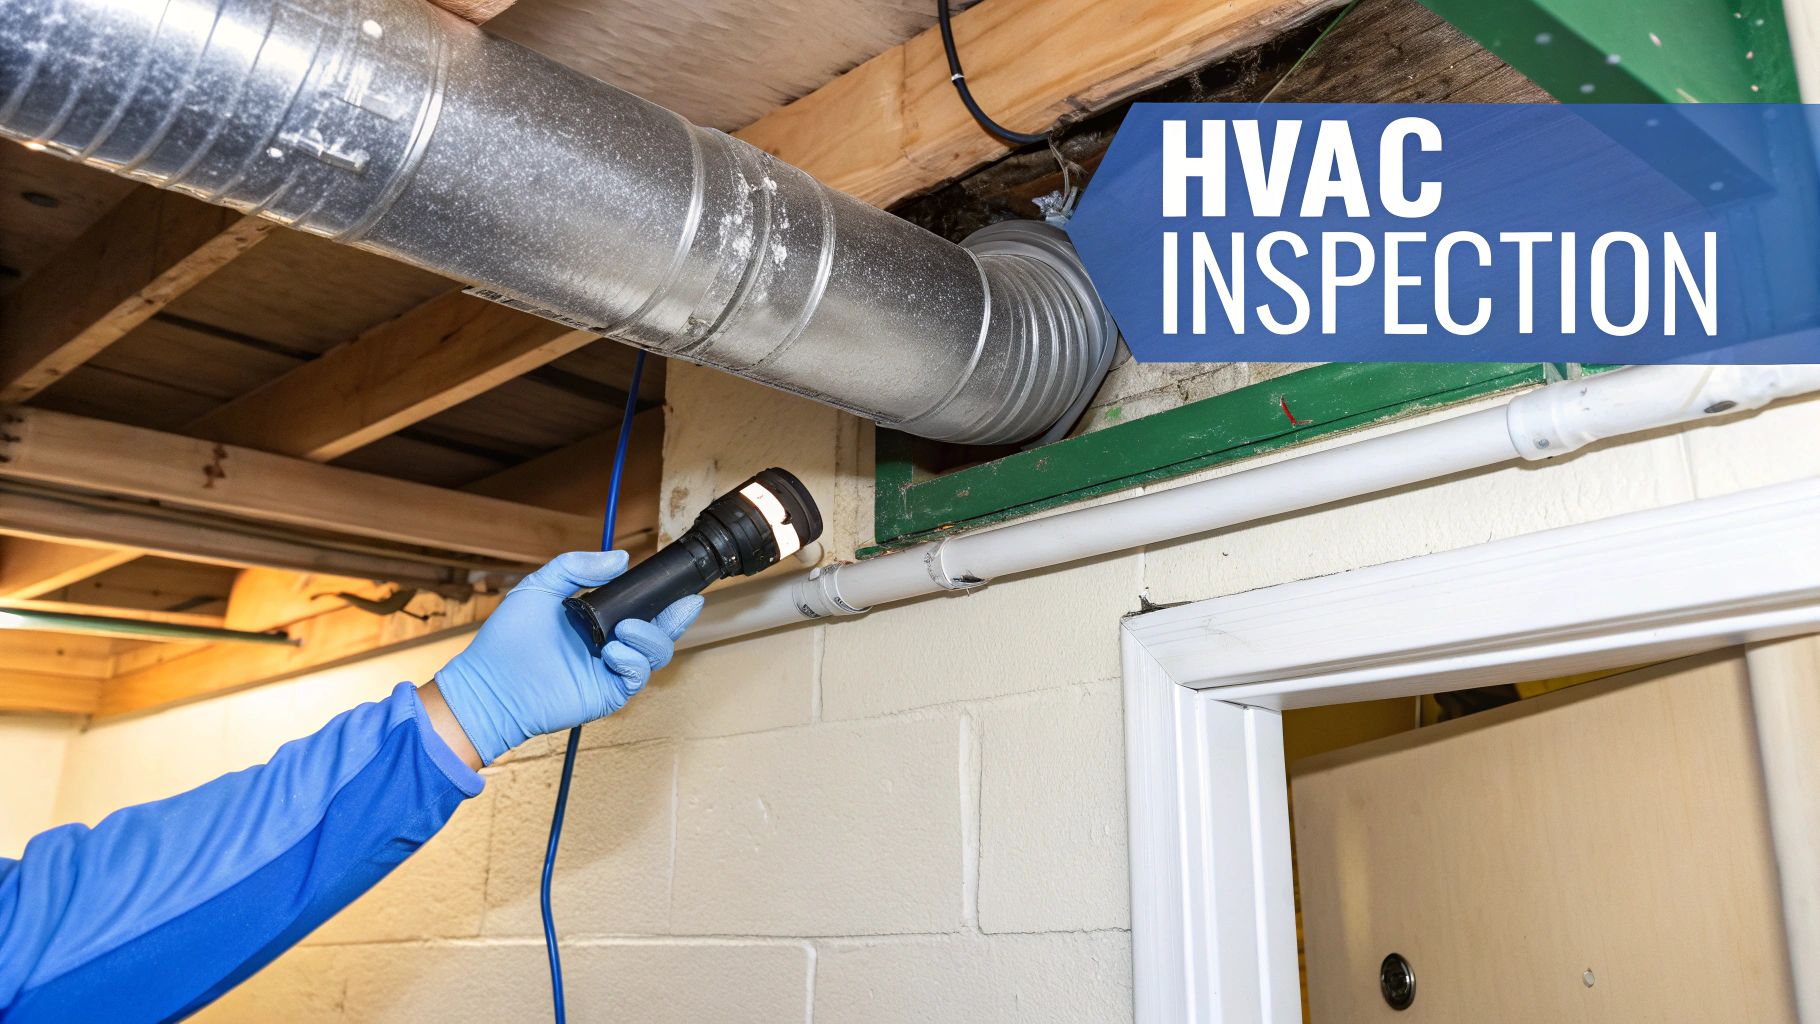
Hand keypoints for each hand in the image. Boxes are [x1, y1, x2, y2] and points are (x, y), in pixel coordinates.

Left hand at [431, 550, 703, 764]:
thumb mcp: (540, 587)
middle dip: (675, 618)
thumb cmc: (508, 638)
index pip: (640, 607)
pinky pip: (638, 676)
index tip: (678, 585)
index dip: (662, 598)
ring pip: (655, 654)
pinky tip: (612, 653)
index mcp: (596, 619)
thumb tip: (621, 558)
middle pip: (658, 631)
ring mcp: (609, 669)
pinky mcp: (608, 693)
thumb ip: (577, 567)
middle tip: (683, 603)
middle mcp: (608, 643)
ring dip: (650, 638)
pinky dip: (633, 661)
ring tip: (625, 630)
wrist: (491, 684)